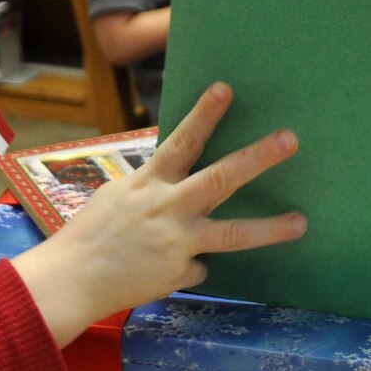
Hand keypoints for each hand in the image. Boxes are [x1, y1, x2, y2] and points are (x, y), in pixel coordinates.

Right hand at [11, 82, 303, 346]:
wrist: (70, 281)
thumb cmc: (87, 236)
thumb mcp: (116, 197)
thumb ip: (149, 186)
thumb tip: (172, 177)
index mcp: (148, 183)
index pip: (181, 142)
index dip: (204, 114)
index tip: (226, 89)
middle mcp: (167, 208)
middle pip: (220, 178)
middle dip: (257, 157)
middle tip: (290, 139)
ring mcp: (176, 242)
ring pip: (232, 234)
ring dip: (270, 228)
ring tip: (301, 223)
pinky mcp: (178, 272)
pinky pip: (196, 267)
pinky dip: (184, 266)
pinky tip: (158, 270)